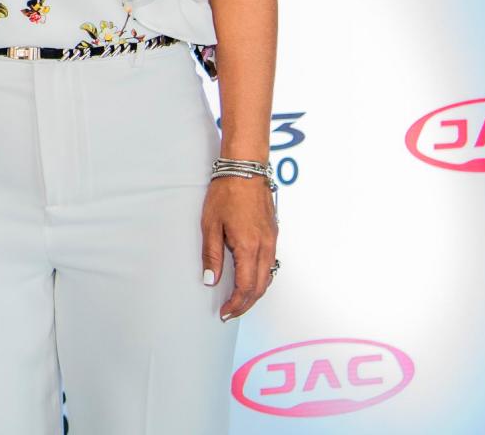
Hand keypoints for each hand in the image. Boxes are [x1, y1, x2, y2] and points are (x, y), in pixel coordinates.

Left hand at [202, 174, 276, 320]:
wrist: (245, 171)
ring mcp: (271, 241)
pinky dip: (262, 278)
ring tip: (240, 301)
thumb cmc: (226, 194)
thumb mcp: (210, 225)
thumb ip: (212, 255)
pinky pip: (271, 264)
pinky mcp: (273, 235)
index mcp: (248, 247)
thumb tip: (210, 280)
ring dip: (255, 293)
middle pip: (260, 287)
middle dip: (246, 304)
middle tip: (231, 313)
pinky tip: (251, 280)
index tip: (225, 313)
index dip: (236, 304)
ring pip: (268, 277)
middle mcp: (264, 247)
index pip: (246, 287)